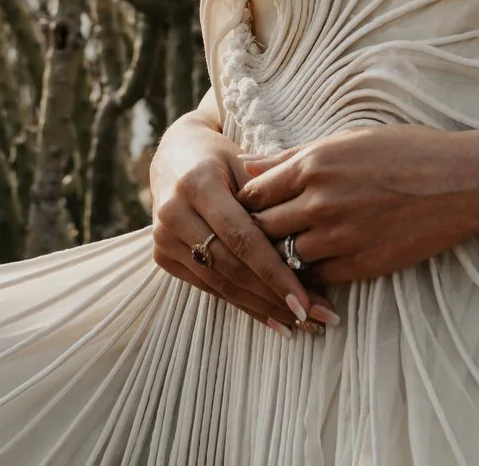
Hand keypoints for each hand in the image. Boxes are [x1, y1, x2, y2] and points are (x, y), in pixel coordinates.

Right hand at [147, 112, 336, 331]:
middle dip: (276, 297)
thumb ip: (271, 197)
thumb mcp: (245, 163)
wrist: (174, 157)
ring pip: (221, 284)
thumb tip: (311, 242)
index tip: (307, 300)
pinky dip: (244, 303)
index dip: (275, 272)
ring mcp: (164, 238)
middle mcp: (174, 213)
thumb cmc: (220, 158)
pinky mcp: (163, 257)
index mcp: (196, 183)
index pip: (241, 237)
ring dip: (263, 307)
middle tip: (316, 317)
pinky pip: (209, 287)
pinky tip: (274, 317)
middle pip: (231, 267)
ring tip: (303, 322)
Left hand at [235, 125, 478, 286]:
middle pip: (261, 228)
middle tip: (255, 235)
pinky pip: (316, 276)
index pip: (252, 193)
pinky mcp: (360, 265)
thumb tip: (248, 163)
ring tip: (283, 252)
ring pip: (284, 257)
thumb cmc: (407, 151)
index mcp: (314, 165)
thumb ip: (293, 156)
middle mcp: (320, 202)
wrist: (462, 183)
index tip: (246, 207)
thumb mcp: (347, 140)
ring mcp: (339, 237)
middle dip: (255, 232)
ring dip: (281, 256)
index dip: (245, 203)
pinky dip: (310, 273)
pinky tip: (314, 265)